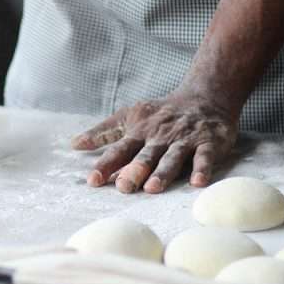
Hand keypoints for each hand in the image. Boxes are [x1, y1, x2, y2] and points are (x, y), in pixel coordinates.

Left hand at [71, 92, 237, 193]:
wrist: (206, 96)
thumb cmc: (162, 112)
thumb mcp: (130, 116)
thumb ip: (104, 132)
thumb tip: (74, 144)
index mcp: (140, 132)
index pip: (120, 149)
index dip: (106, 164)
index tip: (93, 180)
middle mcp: (160, 136)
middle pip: (146, 155)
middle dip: (134, 171)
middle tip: (123, 186)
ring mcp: (185, 139)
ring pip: (172, 157)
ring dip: (163, 172)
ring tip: (153, 188)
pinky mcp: (209, 142)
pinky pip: (205, 156)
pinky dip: (202, 168)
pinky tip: (197, 182)